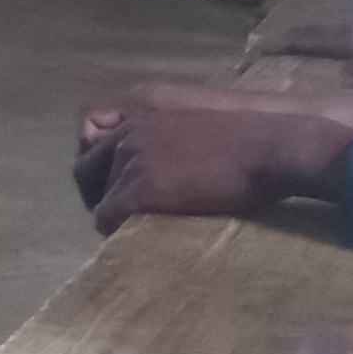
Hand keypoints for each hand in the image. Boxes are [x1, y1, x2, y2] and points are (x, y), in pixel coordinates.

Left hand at [70, 83, 352, 230]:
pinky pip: (109, 217)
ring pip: (98, 198)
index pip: (94, 141)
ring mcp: (130, 163)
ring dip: (112, 213)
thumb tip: (174, 161)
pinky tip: (133, 238)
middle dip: (96, 193)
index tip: (115, 186)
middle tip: (116, 214)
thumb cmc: (250, 140)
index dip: (102, 169)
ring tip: (130, 229)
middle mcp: (127, 135)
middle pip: (84, 170)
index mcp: (140, 115)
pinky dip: (116, 229)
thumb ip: (174, 136)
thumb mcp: (199, 124)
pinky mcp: (138, 191)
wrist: (268, 149)